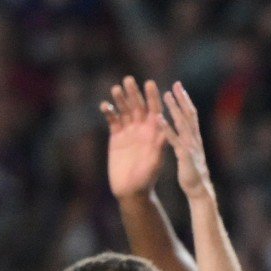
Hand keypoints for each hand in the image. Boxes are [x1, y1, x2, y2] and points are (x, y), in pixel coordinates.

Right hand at [102, 76, 169, 199]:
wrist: (131, 191)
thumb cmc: (146, 178)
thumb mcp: (155, 161)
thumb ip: (159, 144)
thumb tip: (165, 127)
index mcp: (155, 132)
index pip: (155, 110)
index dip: (153, 97)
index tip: (150, 84)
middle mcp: (143, 129)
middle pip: (138, 106)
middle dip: (134, 93)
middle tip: (129, 79)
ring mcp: (129, 131)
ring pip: (124, 110)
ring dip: (121, 99)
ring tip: (116, 88)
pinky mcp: (116, 137)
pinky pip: (112, 120)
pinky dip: (109, 112)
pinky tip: (105, 105)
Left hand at [157, 82, 212, 199]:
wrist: (199, 189)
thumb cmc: (193, 173)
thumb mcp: (190, 154)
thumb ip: (188, 141)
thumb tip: (185, 131)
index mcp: (195, 138)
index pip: (191, 115)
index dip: (185, 100)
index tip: (179, 87)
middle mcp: (194, 139)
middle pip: (188, 114)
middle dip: (182, 99)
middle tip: (175, 85)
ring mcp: (190, 146)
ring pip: (182, 123)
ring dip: (174, 108)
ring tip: (166, 95)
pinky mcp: (184, 155)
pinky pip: (173, 139)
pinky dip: (166, 128)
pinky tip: (159, 118)